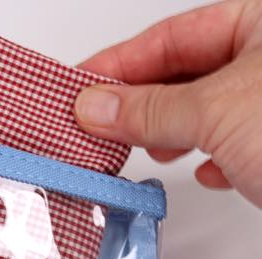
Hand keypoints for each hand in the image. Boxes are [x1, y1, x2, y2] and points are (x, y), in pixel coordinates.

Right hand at [74, 0, 261, 207]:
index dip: (119, 63)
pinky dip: (208, 159)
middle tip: (96, 123)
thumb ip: (150, 109)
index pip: (171, 37)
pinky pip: (230, 144)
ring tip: (141, 149)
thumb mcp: (216, 113)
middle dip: (140, 104)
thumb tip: (95, 106)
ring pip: (204, 113)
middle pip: (184, 76)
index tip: (79, 88)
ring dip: (168, 134)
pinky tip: (202, 171)